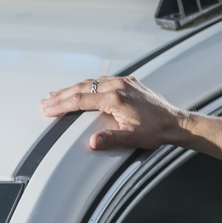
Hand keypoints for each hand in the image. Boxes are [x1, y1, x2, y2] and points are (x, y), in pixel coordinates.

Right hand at [40, 76, 191, 150]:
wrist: (176, 122)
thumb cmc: (156, 130)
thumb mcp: (133, 138)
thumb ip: (111, 139)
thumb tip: (93, 142)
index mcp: (116, 98)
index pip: (81, 100)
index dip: (61, 104)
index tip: (47, 108)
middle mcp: (119, 86)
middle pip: (82, 88)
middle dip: (61, 95)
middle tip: (45, 102)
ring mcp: (124, 82)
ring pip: (92, 82)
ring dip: (73, 88)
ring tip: (57, 95)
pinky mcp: (130, 83)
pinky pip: (103, 80)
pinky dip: (89, 85)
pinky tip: (83, 88)